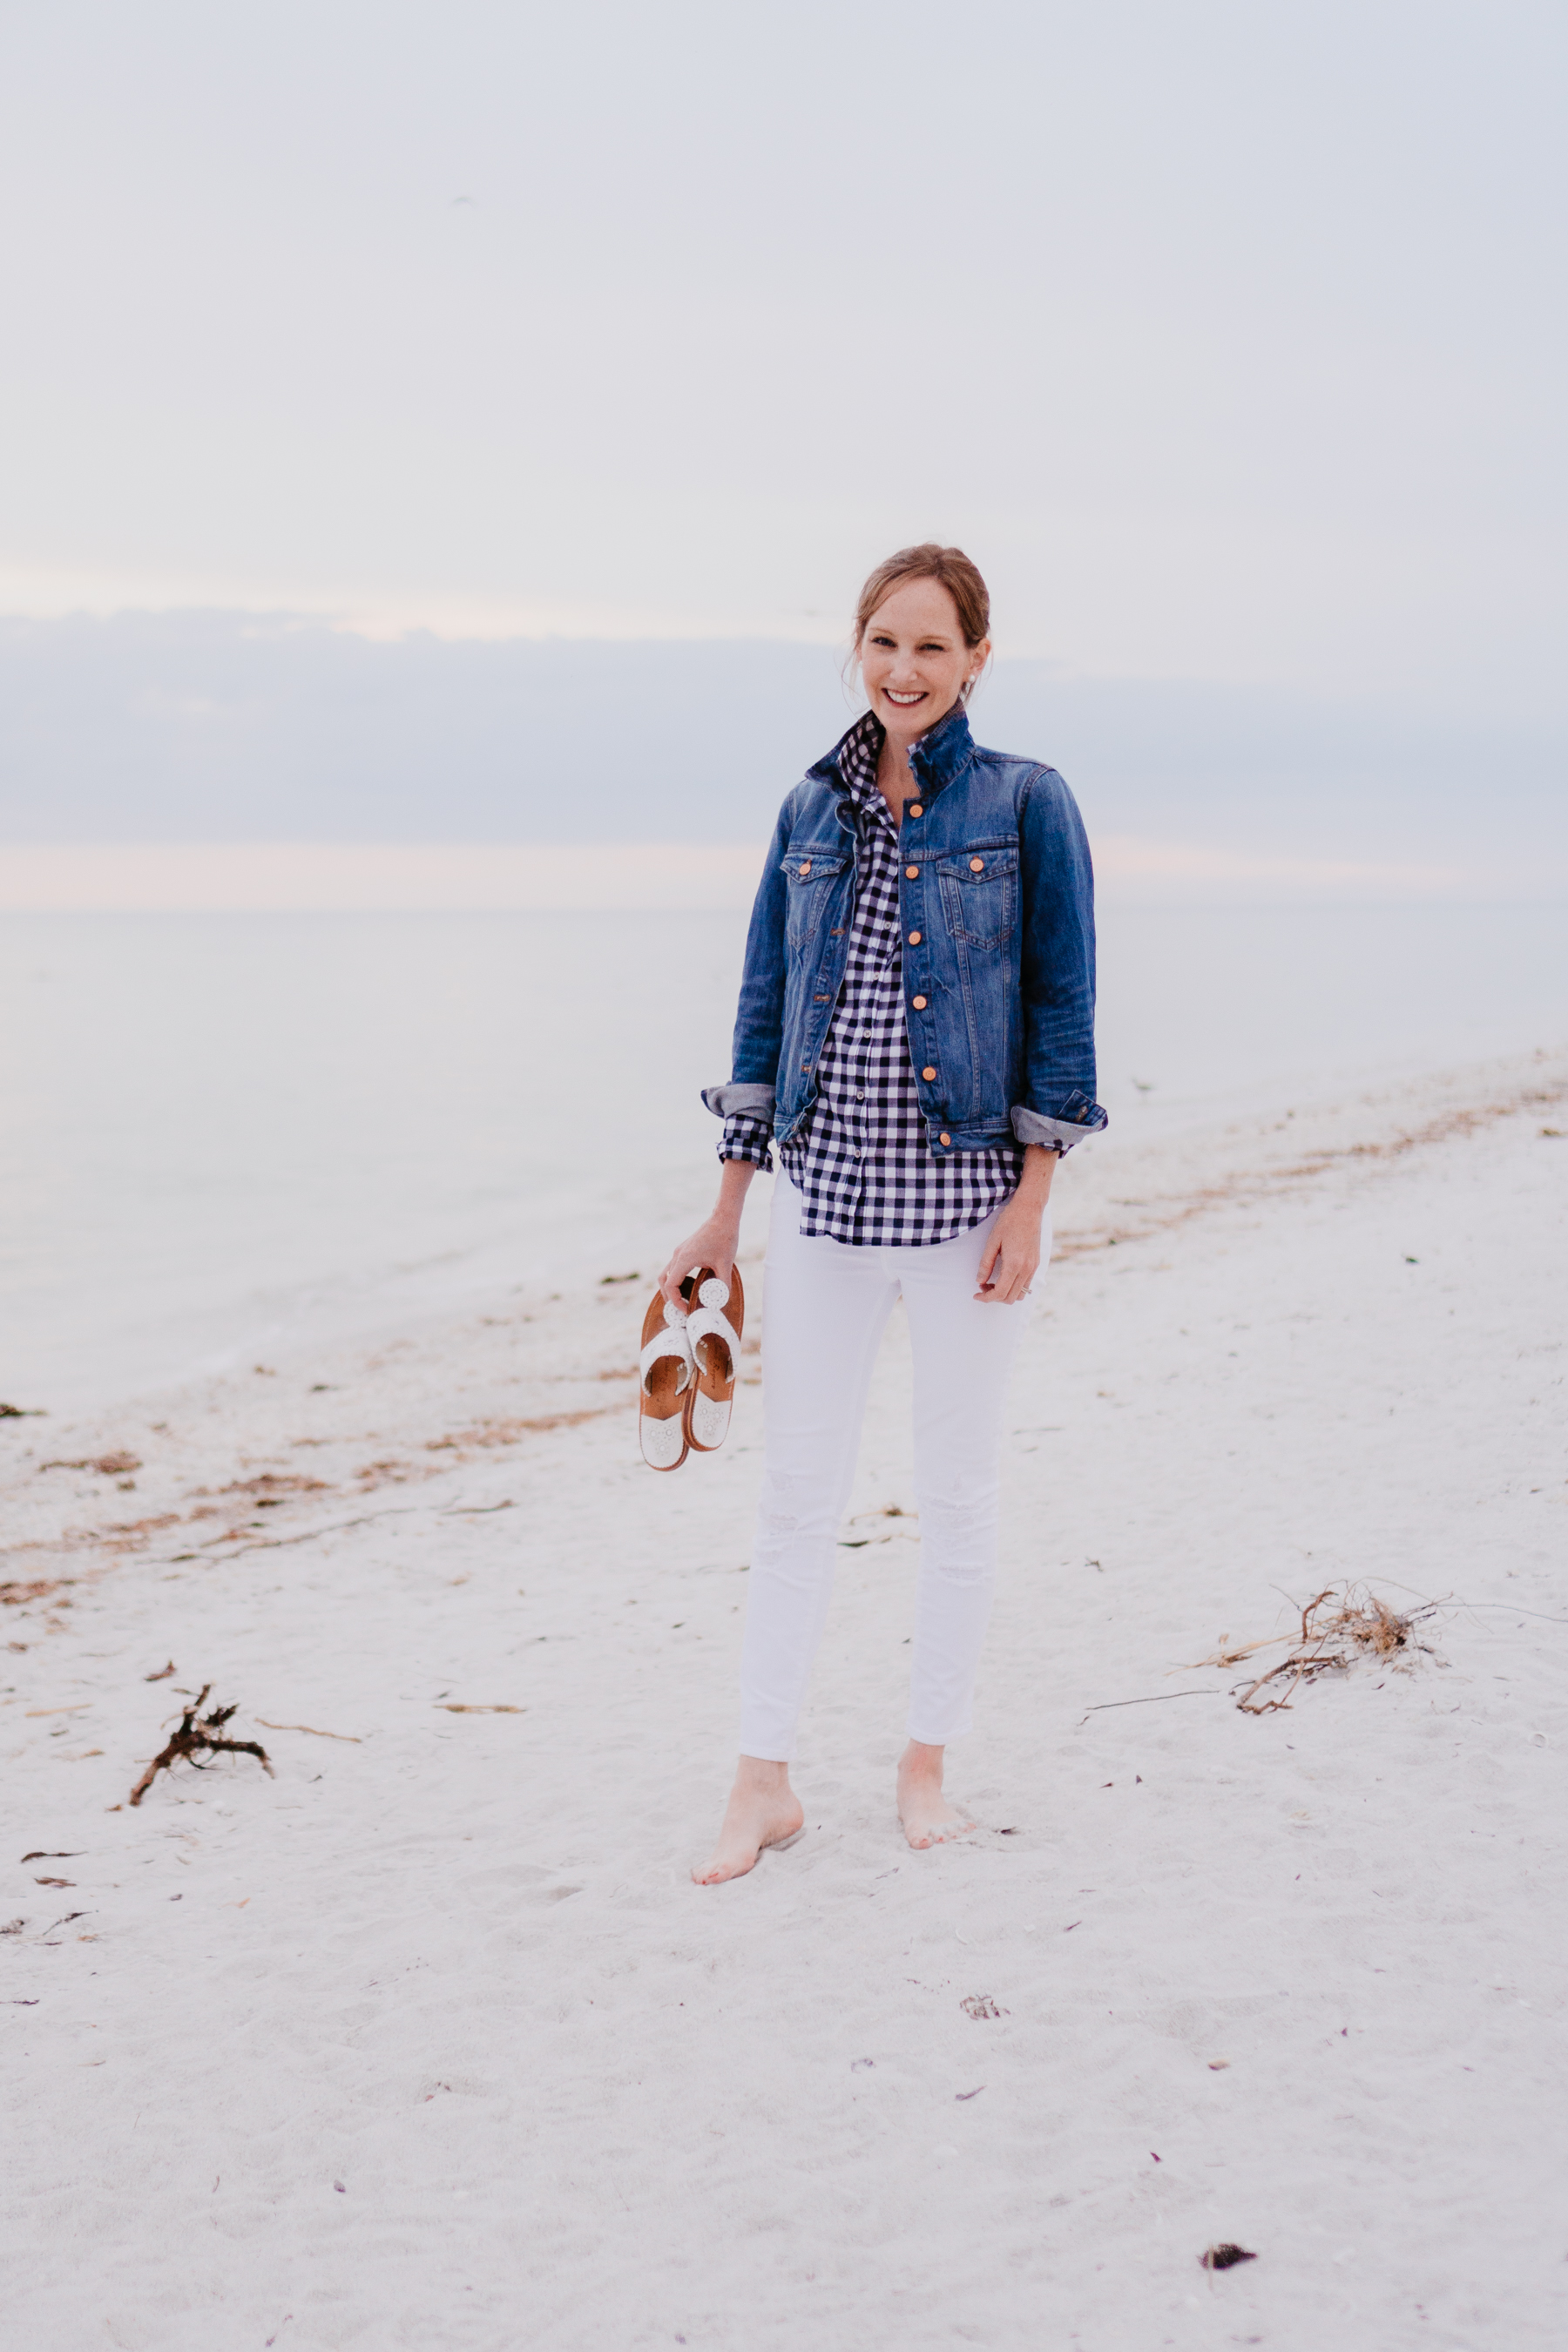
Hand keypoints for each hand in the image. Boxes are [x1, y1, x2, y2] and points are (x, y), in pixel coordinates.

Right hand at [661, 1158, 757, 1307]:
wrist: (724, 1217)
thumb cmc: (724, 1237)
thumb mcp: (726, 1264)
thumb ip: (723, 1284)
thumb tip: (721, 1302)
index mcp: (684, 1259)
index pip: (671, 1285)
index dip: (676, 1301)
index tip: (687, 1310)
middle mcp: (678, 1255)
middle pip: (663, 1280)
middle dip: (670, 1297)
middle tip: (682, 1309)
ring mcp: (680, 1252)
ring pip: (667, 1273)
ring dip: (671, 1288)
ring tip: (683, 1300)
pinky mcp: (684, 1250)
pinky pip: (674, 1268)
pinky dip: (676, 1279)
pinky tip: (690, 1286)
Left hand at [974, 1146, 1055, 1302]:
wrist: (1029, 1209)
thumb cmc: (1009, 1222)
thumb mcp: (992, 1242)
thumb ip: (986, 1264)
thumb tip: (980, 1281)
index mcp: (1014, 1264)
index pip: (1000, 1292)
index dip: (986, 1297)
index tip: (976, 1294)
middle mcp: (1026, 1269)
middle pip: (1010, 1297)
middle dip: (994, 1297)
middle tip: (983, 1286)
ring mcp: (1033, 1267)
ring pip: (1020, 1294)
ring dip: (1005, 1294)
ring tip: (993, 1282)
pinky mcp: (1036, 1263)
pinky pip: (1027, 1285)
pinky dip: (1014, 1287)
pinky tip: (1005, 1276)